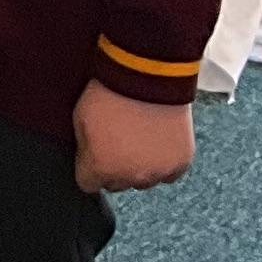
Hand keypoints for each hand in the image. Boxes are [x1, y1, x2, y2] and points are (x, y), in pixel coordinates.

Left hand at [73, 78, 194, 195]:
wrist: (148, 76)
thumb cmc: (110, 93)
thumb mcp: (80, 118)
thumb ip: (84, 147)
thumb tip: (88, 159)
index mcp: (101, 167)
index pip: (89, 184)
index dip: (89, 168)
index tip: (92, 156)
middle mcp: (131, 176)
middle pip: (117, 184)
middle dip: (114, 167)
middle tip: (118, 142)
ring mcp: (158, 171)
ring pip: (144, 181)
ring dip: (140, 166)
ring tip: (139, 138)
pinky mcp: (181, 163)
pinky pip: (169, 173)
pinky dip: (164, 162)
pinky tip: (158, 141)